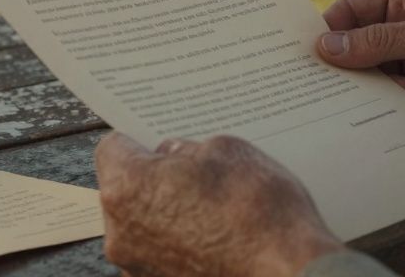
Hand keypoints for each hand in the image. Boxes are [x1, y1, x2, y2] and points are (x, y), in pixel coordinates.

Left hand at [95, 132, 344, 276]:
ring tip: (210, 211)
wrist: (292, 274)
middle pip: (124, 192)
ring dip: (166, 215)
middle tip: (193, 175)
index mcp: (127, 189)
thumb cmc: (259, 209)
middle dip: (153, 180)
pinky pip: (160, 256)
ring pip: (142, 227)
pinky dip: (180, 246)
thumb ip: (187, 150)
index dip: (138, 141)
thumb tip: (173, 158)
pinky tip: (215, 240)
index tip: (158, 144)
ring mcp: (138, 270)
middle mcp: (121, 235)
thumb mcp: (226, 151)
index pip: (112, 149)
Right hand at [319, 0, 404, 138]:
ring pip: (372, 80)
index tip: (298, 52)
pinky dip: (381, 114)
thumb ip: (379, 42)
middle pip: (357, 48)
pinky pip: (393, 106)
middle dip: (339, 66)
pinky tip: (366, 125)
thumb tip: (326, 45)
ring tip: (337, 109)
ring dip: (360, 93)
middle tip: (307, 86)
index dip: (326, 30)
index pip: (353, 12)